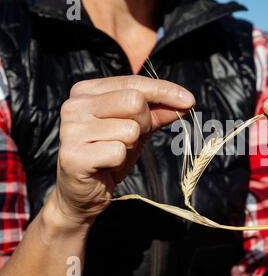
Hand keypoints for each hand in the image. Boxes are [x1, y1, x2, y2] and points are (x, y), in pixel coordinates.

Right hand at [51, 76, 194, 227]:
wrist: (82, 193)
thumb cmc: (108, 154)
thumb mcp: (137, 129)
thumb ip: (158, 113)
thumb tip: (186, 102)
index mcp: (86, 91)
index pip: (133, 81)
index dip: (164, 91)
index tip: (189, 100)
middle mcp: (75, 105)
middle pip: (134, 101)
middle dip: (145, 122)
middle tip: (133, 139)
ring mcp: (71, 130)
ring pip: (129, 129)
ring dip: (131, 145)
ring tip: (114, 152)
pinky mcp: (74, 155)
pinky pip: (118, 152)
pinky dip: (119, 161)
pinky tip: (105, 165)